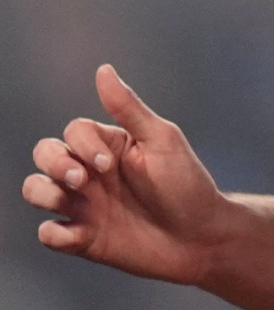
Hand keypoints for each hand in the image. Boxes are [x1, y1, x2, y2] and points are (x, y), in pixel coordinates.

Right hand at [22, 65, 229, 283]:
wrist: (202, 237)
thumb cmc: (187, 185)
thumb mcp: (162, 141)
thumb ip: (128, 109)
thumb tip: (103, 69)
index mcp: (110, 146)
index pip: (73, 131)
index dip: (82, 144)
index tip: (110, 164)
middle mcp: (92, 173)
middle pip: (45, 154)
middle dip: (54, 163)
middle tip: (84, 180)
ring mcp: (85, 205)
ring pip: (36, 189)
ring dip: (44, 193)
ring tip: (75, 202)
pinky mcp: (83, 239)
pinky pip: (48, 234)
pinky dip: (53, 233)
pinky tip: (78, 234)